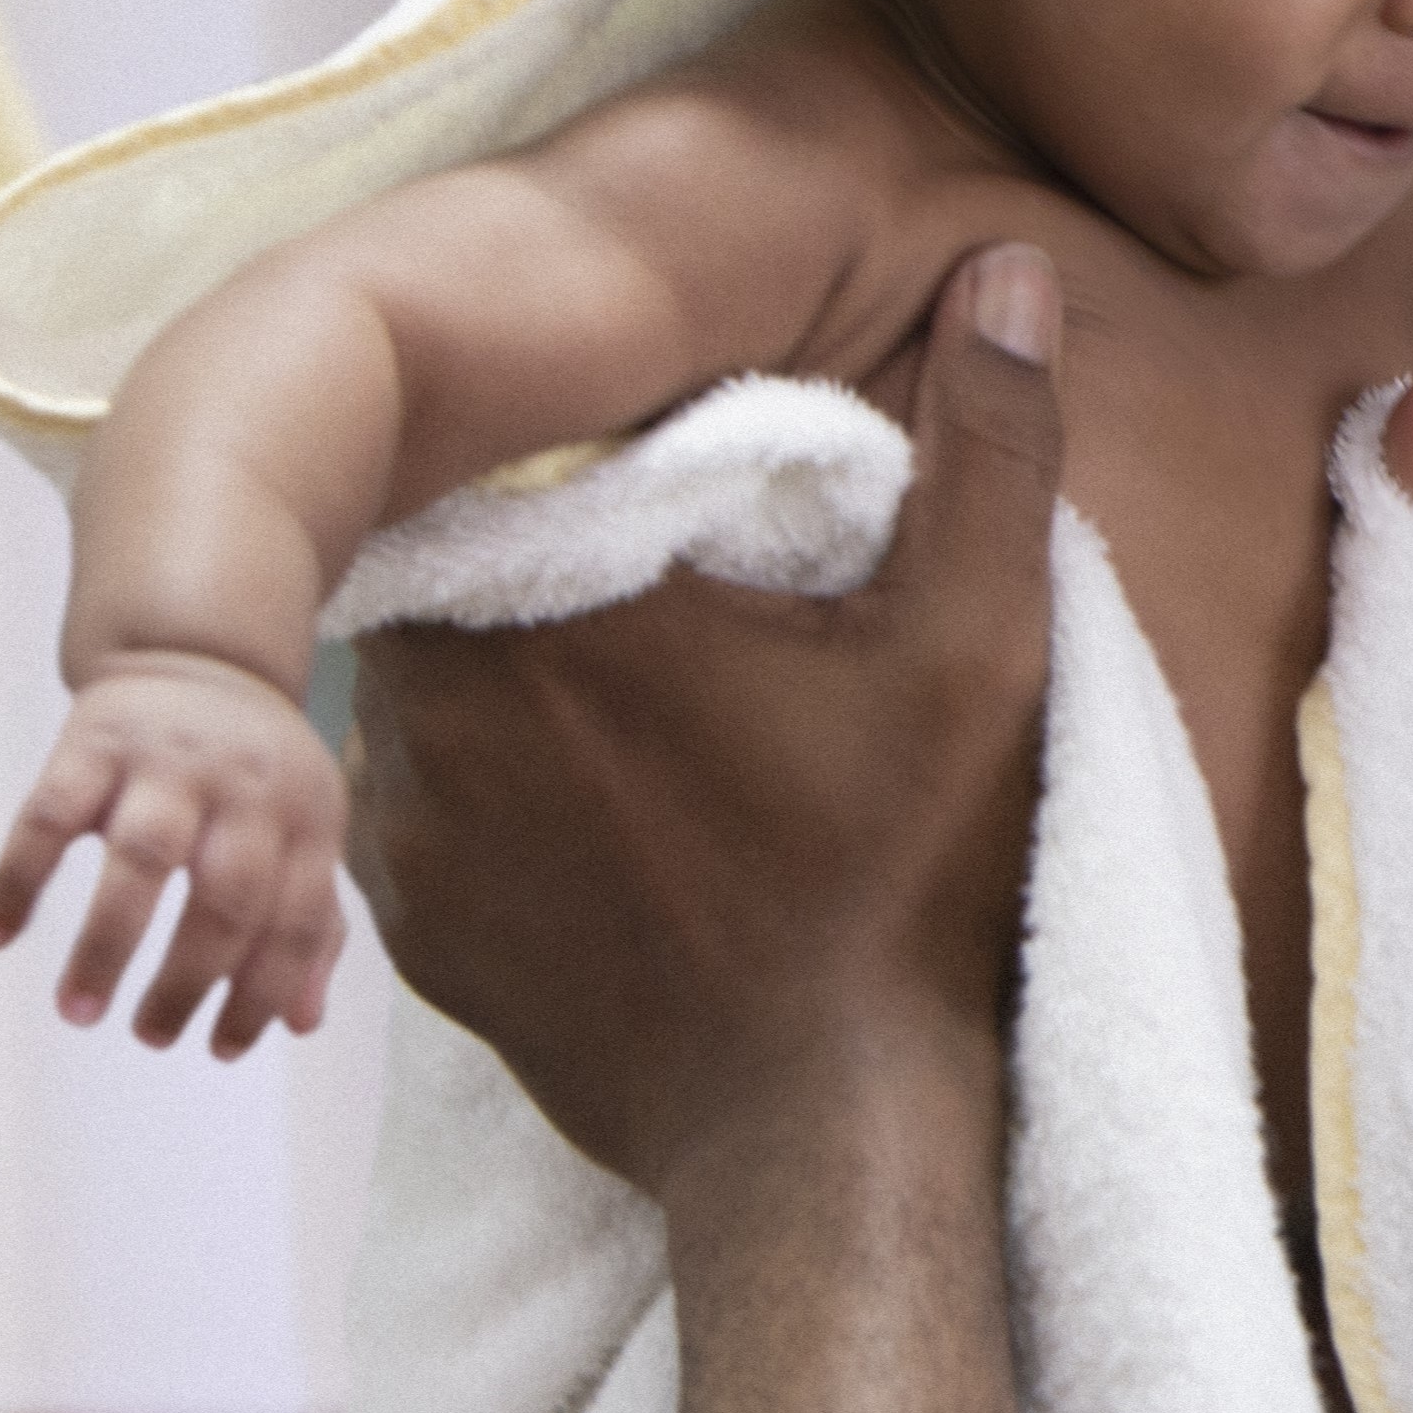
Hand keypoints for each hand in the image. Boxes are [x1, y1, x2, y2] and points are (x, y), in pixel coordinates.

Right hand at [0, 652, 348, 1058]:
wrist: (202, 656)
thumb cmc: (258, 772)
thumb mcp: (307, 830)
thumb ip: (312, 922)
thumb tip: (300, 1022)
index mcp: (308, 817)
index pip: (295, 922)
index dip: (261, 994)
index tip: (222, 1049)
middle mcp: (245, 788)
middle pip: (227, 898)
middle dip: (188, 981)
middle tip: (152, 1037)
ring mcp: (167, 762)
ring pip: (142, 860)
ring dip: (107, 945)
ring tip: (78, 1012)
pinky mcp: (91, 742)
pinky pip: (47, 817)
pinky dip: (18, 880)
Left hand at [342, 246, 1065, 1208]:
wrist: (826, 1142)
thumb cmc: (903, 886)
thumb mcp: (985, 649)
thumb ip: (992, 446)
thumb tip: (1004, 271)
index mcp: (550, 604)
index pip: (528, 466)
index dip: (611, 476)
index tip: (705, 523)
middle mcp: (432, 706)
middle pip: (480, 574)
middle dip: (573, 581)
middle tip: (704, 626)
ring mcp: (408, 831)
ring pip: (453, 694)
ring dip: (541, 693)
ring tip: (675, 734)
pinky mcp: (417, 933)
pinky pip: (443, 817)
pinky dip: (522, 808)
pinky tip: (636, 837)